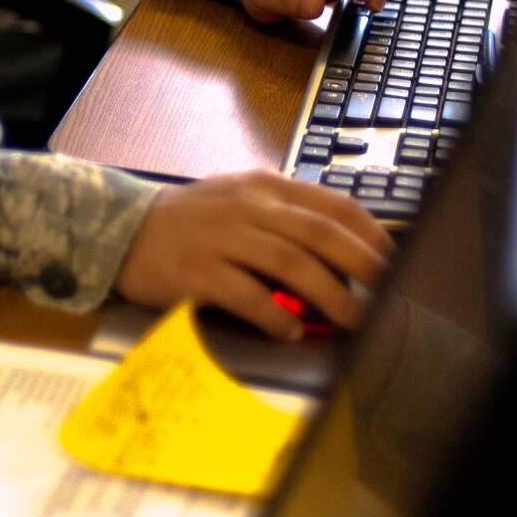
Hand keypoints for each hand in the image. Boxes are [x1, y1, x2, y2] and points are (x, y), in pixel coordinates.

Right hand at [115, 170, 391, 338]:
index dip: (369, 232)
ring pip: (291, 263)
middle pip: (320, 233)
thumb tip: (339, 251)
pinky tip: (290, 329)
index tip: (394, 258)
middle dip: (364, 264)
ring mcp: (222, 238)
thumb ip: (284, 218)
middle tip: (389, 291)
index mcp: (264, 187)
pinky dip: (274, 315)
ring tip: (353, 319)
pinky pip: (247, 295)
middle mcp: (248, 207)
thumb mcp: (239, 201)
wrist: (122, 230)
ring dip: (329, 294)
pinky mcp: (198, 271)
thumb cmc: (189, 222)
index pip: (331, 204)